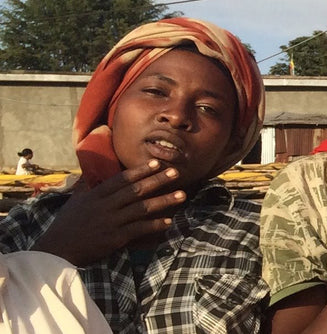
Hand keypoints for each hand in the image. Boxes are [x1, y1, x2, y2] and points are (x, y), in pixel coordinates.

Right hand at [31, 160, 185, 265]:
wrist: (57, 250)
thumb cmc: (66, 225)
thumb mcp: (75, 203)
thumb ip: (87, 189)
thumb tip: (91, 176)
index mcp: (95, 196)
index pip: (121, 179)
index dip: (139, 171)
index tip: (156, 163)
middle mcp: (105, 206)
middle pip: (135, 190)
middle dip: (157, 180)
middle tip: (175, 172)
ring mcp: (111, 222)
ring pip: (142, 208)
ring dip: (163, 201)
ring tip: (182, 195)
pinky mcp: (115, 238)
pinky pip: (140, 229)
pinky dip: (155, 225)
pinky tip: (169, 221)